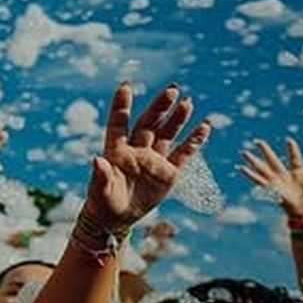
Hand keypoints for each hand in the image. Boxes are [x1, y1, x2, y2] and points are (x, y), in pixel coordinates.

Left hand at [83, 82, 210, 231]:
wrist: (115, 218)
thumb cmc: (102, 202)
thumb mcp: (99, 190)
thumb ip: (100, 175)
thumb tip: (96, 160)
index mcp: (116, 150)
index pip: (119, 123)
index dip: (121, 105)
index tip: (125, 84)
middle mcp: (136, 150)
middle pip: (149, 123)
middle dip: (160, 107)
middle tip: (172, 89)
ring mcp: (153, 160)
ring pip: (167, 134)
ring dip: (177, 118)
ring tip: (188, 102)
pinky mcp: (168, 173)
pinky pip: (184, 154)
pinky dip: (194, 141)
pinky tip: (205, 125)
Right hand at [239, 138, 302, 225]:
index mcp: (300, 176)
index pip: (295, 160)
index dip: (292, 151)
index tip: (288, 140)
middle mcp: (287, 179)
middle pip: (274, 162)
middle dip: (266, 151)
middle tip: (257, 141)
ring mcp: (279, 185)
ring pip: (263, 170)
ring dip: (253, 161)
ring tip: (243, 152)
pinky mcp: (274, 190)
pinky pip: (260, 181)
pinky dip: (250, 175)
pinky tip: (241, 168)